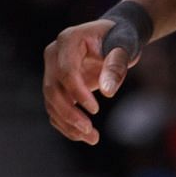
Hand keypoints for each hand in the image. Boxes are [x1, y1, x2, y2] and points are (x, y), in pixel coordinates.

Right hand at [42, 18, 141, 144]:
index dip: (78, 93)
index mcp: (68, 40)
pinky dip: (66, 124)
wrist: (114, 38)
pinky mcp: (56, 84)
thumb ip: (116, 66)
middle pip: (52, 89)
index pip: (66, 71)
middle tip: (90, 131)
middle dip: (69, 114)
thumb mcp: (124, 47)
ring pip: (51, 102)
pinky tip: (84, 135)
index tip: (96, 110)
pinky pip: (55, 108)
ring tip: (93, 138)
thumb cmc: (120, 39)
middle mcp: (54, 54)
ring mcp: (52, 70)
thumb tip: (107, 91)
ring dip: (68, 124)